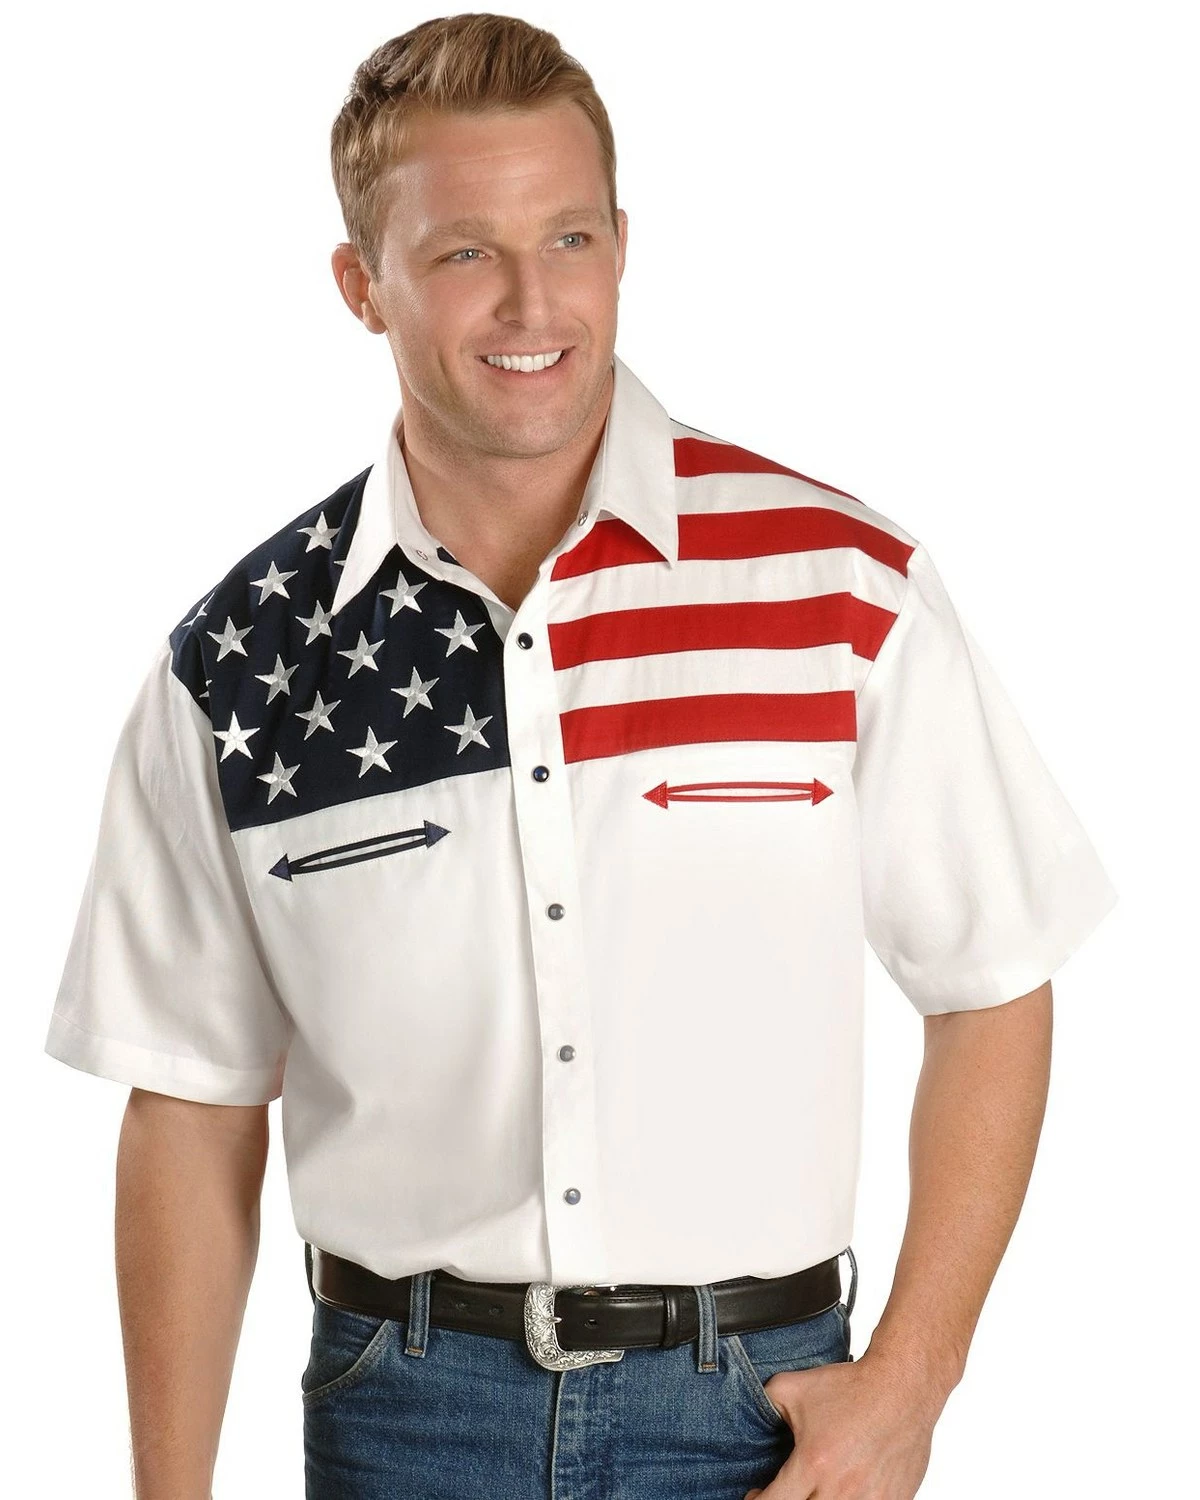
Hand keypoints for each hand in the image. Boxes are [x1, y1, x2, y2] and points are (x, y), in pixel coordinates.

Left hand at [743, 1349, 939, 1498]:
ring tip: (813, 1491)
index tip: (756, 1494)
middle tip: (783, 1493)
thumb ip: (764, 1405)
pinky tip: (842, 1490)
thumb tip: (746, 1417)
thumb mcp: (793, 1387)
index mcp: (814, 1464)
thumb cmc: (851, 1388)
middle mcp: (842, 1490)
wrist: (902, 1387)